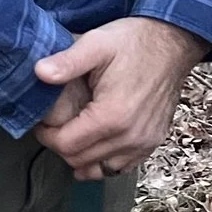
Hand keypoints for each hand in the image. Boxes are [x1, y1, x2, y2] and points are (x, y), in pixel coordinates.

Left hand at [30, 17, 208, 179]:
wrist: (172, 43)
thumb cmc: (134, 41)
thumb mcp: (96, 43)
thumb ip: (67, 61)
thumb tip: (39, 73)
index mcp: (112, 116)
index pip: (66, 145)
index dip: (47, 136)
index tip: (41, 123)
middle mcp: (130, 137)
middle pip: (80, 160)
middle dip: (60, 146)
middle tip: (53, 127)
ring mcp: (144, 143)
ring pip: (100, 169)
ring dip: (80, 157)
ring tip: (72, 135)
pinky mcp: (153, 142)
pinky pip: (122, 167)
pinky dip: (103, 161)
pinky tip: (95, 146)